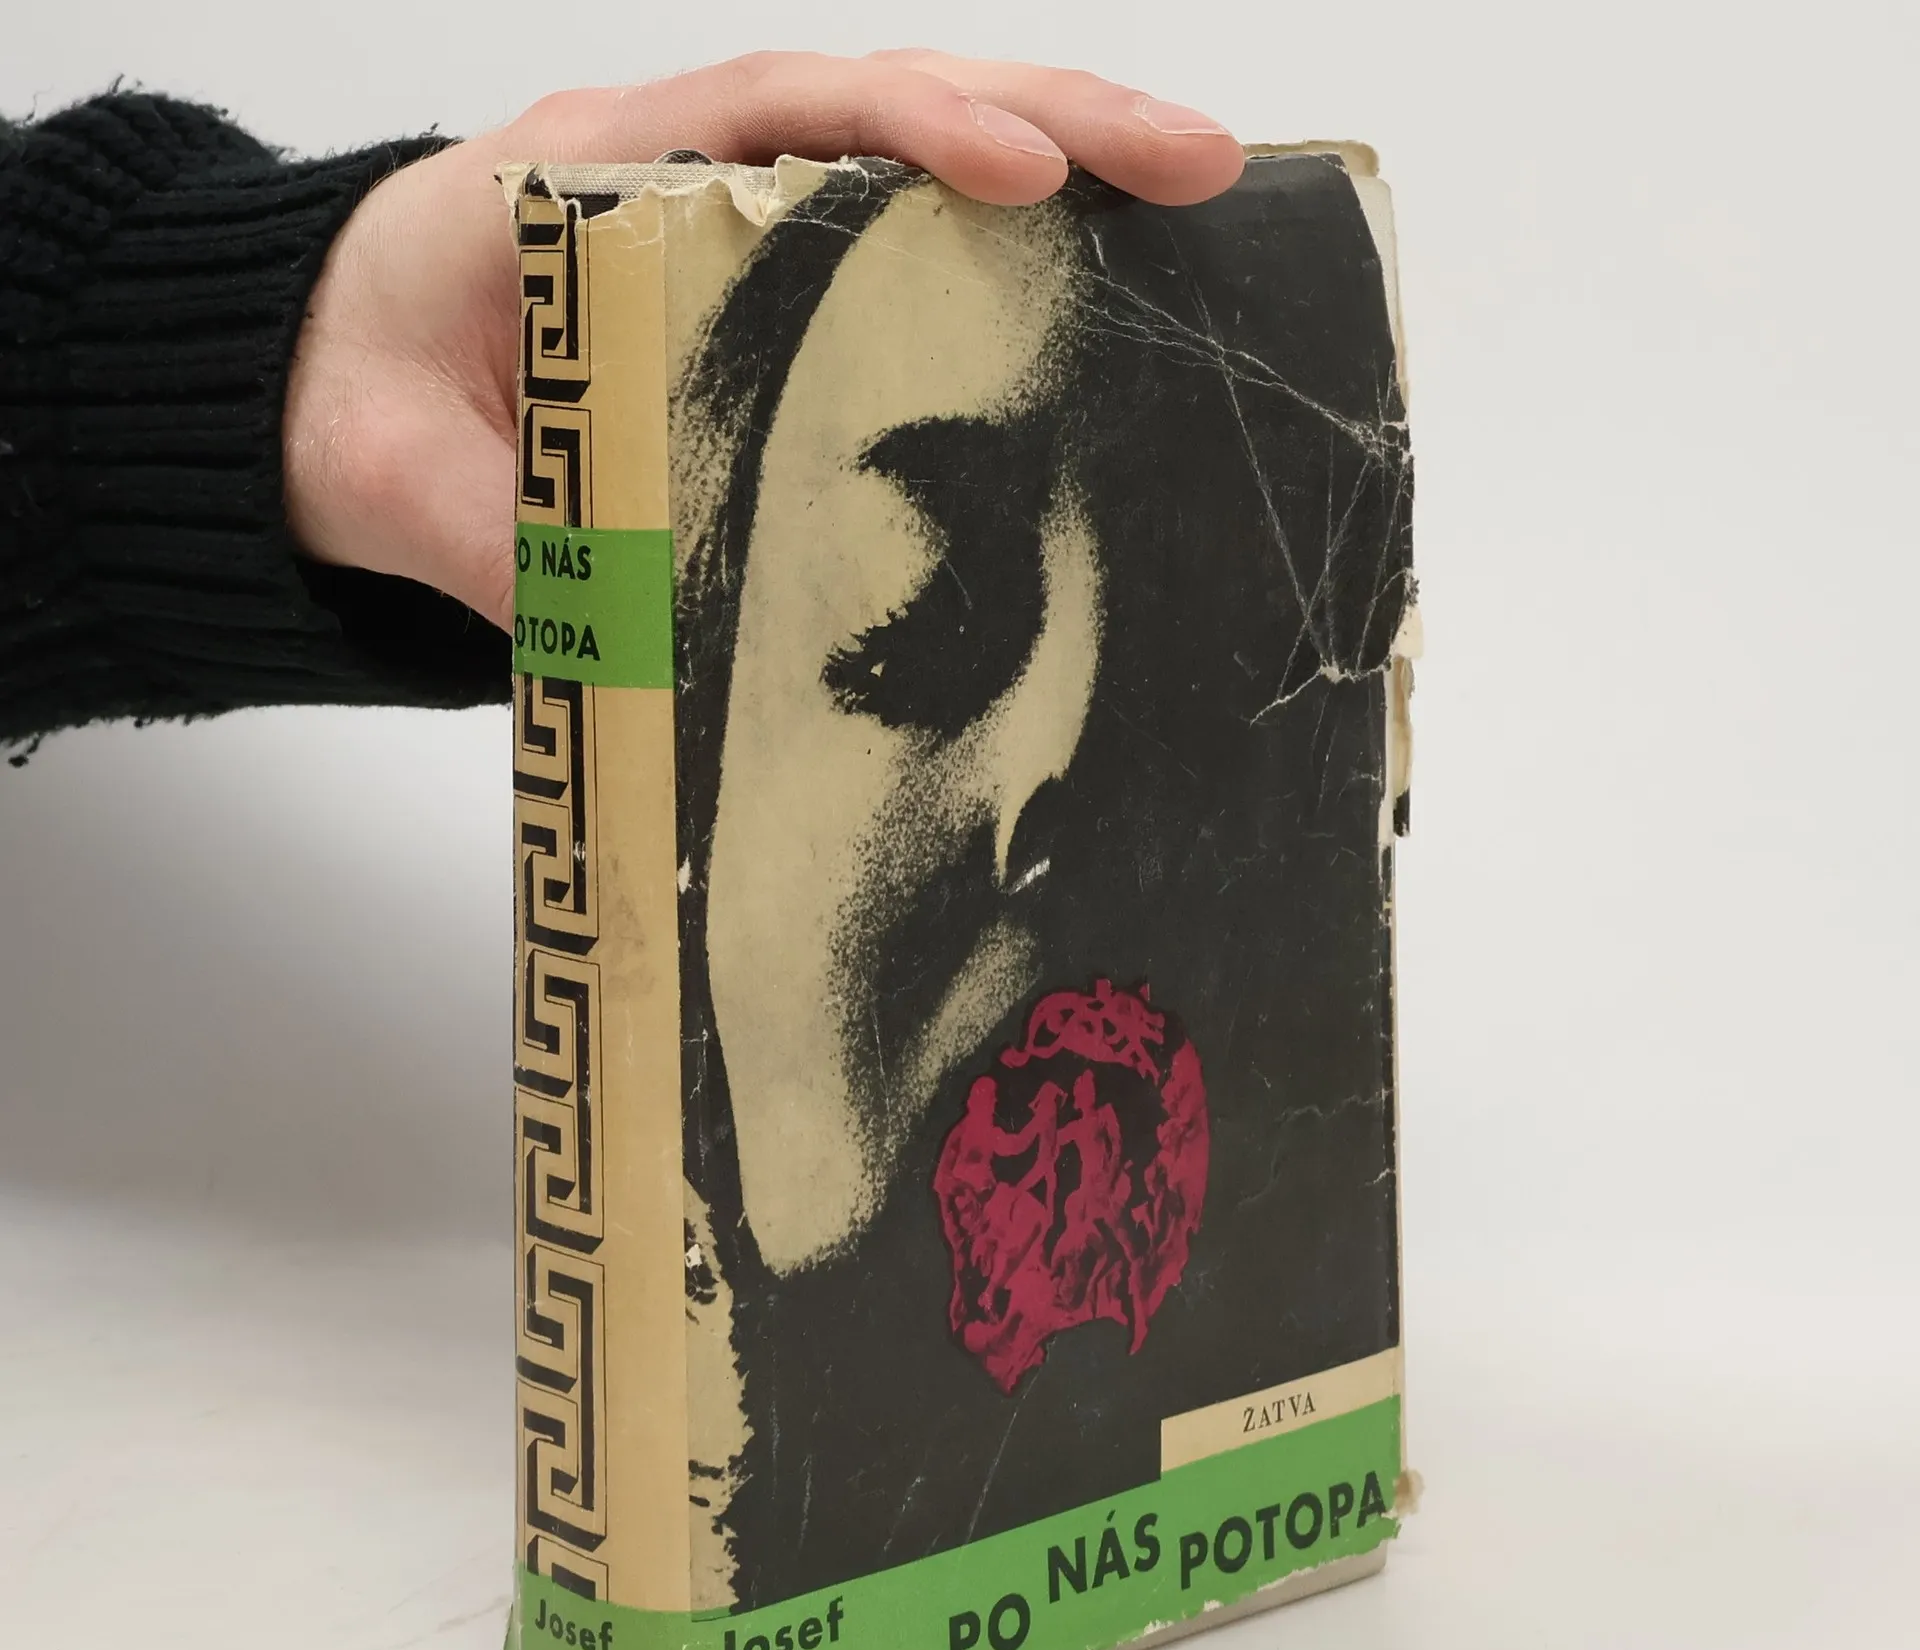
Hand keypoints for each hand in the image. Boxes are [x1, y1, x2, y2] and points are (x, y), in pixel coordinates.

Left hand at [282, 51, 1242, 630]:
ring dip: (1056, 164)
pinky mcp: (747, 280)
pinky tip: (1090, 277)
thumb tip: (638, 631)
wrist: (303, 389)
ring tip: (1191, 192)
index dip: (909, 129)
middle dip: (1054, 117)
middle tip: (1199, 157)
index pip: (772, 111)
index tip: (1024, 176)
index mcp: (583, 171)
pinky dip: (991, 243)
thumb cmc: (346, 397)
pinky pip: (881, 235)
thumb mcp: (404, 483)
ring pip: (902, 156)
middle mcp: (671, 165)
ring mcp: (721, 214)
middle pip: (881, 105)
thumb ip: (508, 547)